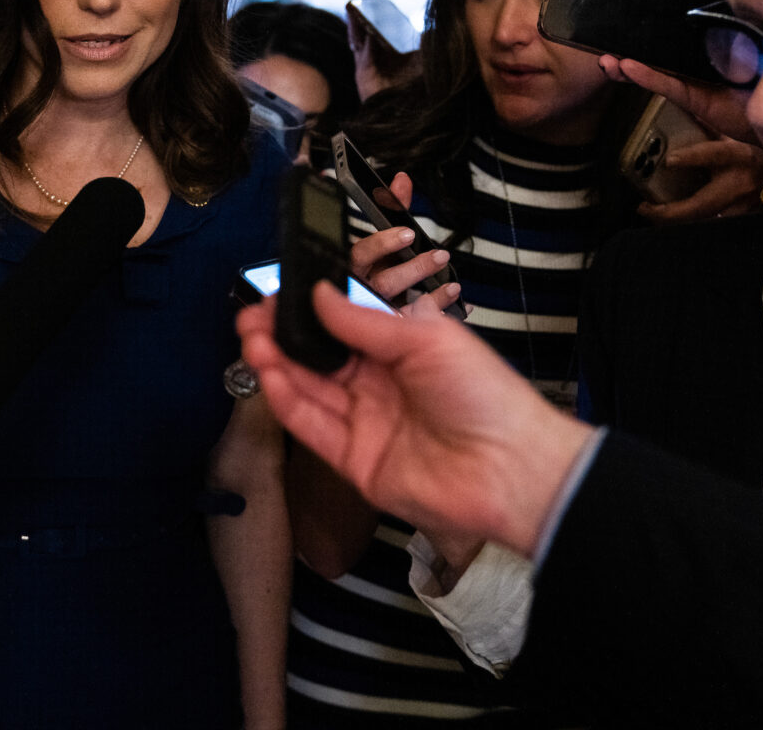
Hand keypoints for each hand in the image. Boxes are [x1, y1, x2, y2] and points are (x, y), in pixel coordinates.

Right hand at [237, 287, 592, 557]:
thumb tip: (318, 293)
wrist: (512, 468)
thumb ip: (365, 319)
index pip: (342, 324)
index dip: (308, 310)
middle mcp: (379, 384)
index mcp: (401, 349)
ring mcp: (365, 422)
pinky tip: (270, 374)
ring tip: (251, 339)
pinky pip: (313, 427)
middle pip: (318, 356)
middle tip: (251, 317)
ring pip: (308, 389)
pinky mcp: (354, 460)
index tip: (276, 294)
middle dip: (282, 335)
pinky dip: (288, 401)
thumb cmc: (485, 395)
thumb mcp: (425, 340)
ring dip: (277, 364)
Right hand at [348, 170, 463, 313]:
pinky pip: (419, 323)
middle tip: (439, 256)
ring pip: (400, 307)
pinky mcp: (397, 328)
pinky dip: (442, 311)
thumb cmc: (381, 265)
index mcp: (358, 267)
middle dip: (414, 268)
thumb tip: (401, 179)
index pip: (361, 255)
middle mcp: (365, 290)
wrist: (377, 312)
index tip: (407, 233)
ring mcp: (380, 312)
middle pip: (384, 282)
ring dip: (431, 294)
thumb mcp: (386, 236)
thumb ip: (393, 208)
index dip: (383, 244)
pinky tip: (460, 302)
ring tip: (453, 284)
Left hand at [637, 137, 762, 223]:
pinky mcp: (744, 218)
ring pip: (704, 219)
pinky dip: (692, 222)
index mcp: (742, 156)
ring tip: (654, 215)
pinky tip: (674, 222)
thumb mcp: (738, 134)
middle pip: (701, 204)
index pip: (715, 154)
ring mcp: (744, 206)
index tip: (669, 160)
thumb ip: (711, 127)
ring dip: (677, 220)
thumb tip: (685, 113)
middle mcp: (743, 185)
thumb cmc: (762, 150)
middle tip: (645, 208)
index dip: (692, 157)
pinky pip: (713, 223)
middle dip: (670, 211)